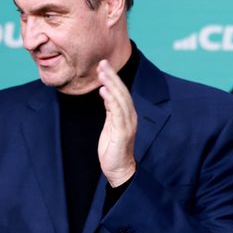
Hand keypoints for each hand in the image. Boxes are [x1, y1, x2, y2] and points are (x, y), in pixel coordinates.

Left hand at [96, 60, 136, 186]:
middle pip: (122, 92)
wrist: (119, 170)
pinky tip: (104, 91)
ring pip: (120, 99)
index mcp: (127, 115)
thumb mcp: (110, 126)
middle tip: (102, 62)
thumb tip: (106, 92)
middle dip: (112, 76)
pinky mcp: (123, 133)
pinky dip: (111, 101)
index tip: (104, 65)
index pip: (121, 92)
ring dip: (111, 84)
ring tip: (102, 72)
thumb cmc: (113, 149)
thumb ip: (110, 110)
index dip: (113, 78)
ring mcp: (128, 124)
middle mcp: (130, 117)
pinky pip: (117, 113)